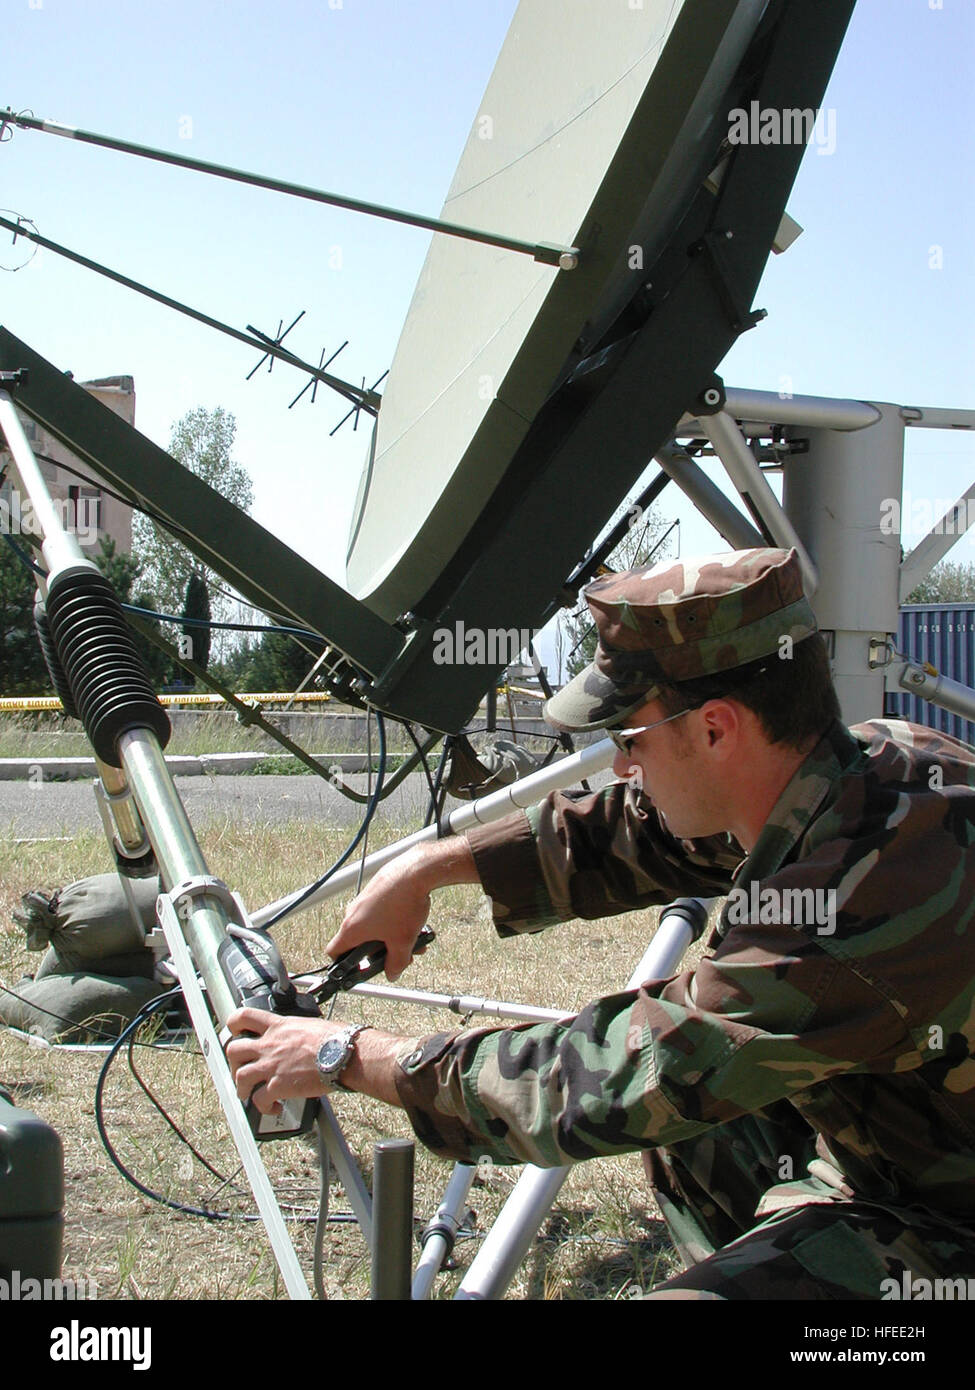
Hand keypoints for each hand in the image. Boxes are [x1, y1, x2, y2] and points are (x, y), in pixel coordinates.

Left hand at [226, 1008, 342, 1113]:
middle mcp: (270, 1045)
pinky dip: (263, 1107)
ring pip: (240, 1076)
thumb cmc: (336, 1038)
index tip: (234, 1032)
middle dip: (233, 1062)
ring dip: (241, 1088)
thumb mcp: (309, 1024)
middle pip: (234, 1049)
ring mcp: (271, 1065)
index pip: (244, 1017)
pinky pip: (259, 1100)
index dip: (233, 1024)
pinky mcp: (278, 1086)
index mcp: (278, 1026)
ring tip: (248, 1094)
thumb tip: (298, 1037)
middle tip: (239, 1069)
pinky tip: (273, 1108)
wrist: (344, 1053)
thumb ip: (295, 1030)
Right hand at [327, 849, 433, 979]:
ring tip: (413, 939)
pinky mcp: (376, 891)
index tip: (356, 969)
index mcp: (352, 928)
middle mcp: (353, 913)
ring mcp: (364, 900)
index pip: (333, 952)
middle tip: (397, 956)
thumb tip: (392, 973)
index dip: (342, 965)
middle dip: (379, 952)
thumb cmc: (403, 903)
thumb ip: (396, 964)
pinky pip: (380, 912)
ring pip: (373, 926)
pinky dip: (394, 920)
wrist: (415, 871)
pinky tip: (413, 922)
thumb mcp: (402, 943)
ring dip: (390, 936)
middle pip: (358, 941)